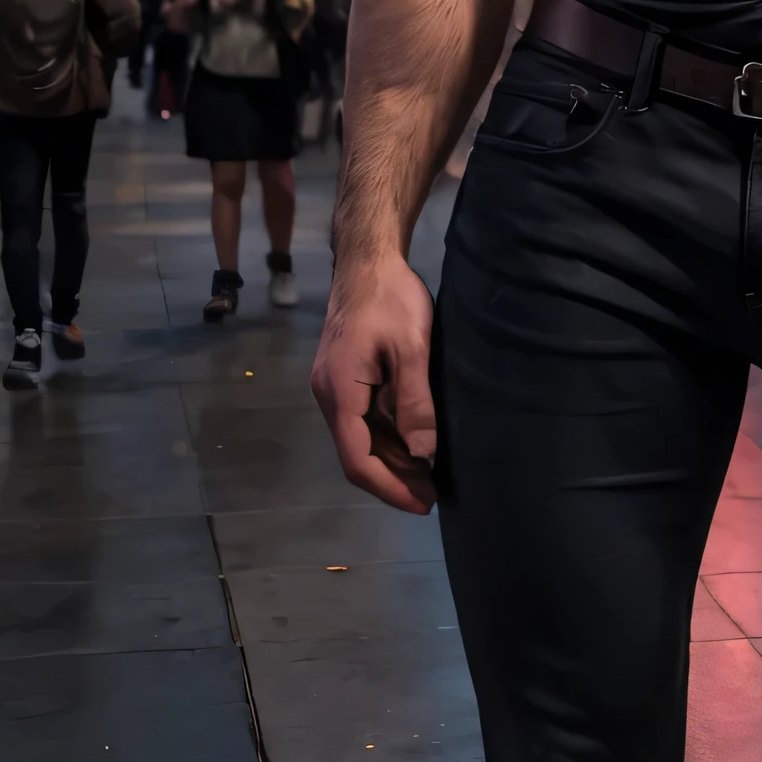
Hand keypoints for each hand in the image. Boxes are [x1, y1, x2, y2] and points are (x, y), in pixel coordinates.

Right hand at [310, 255, 437, 513]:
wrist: (367, 259)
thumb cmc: (391, 298)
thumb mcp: (412, 347)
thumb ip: (415, 401)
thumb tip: (424, 453)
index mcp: (339, 391)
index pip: (357, 458)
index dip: (389, 487)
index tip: (421, 502)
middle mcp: (329, 395)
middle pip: (357, 453)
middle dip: (393, 479)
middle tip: (432, 496)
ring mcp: (334, 387)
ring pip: (360, 438)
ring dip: (392, 460)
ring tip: (429, 477)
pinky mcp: (344, 377)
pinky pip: (363, 419)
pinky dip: (388, 438)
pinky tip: (414, 444)